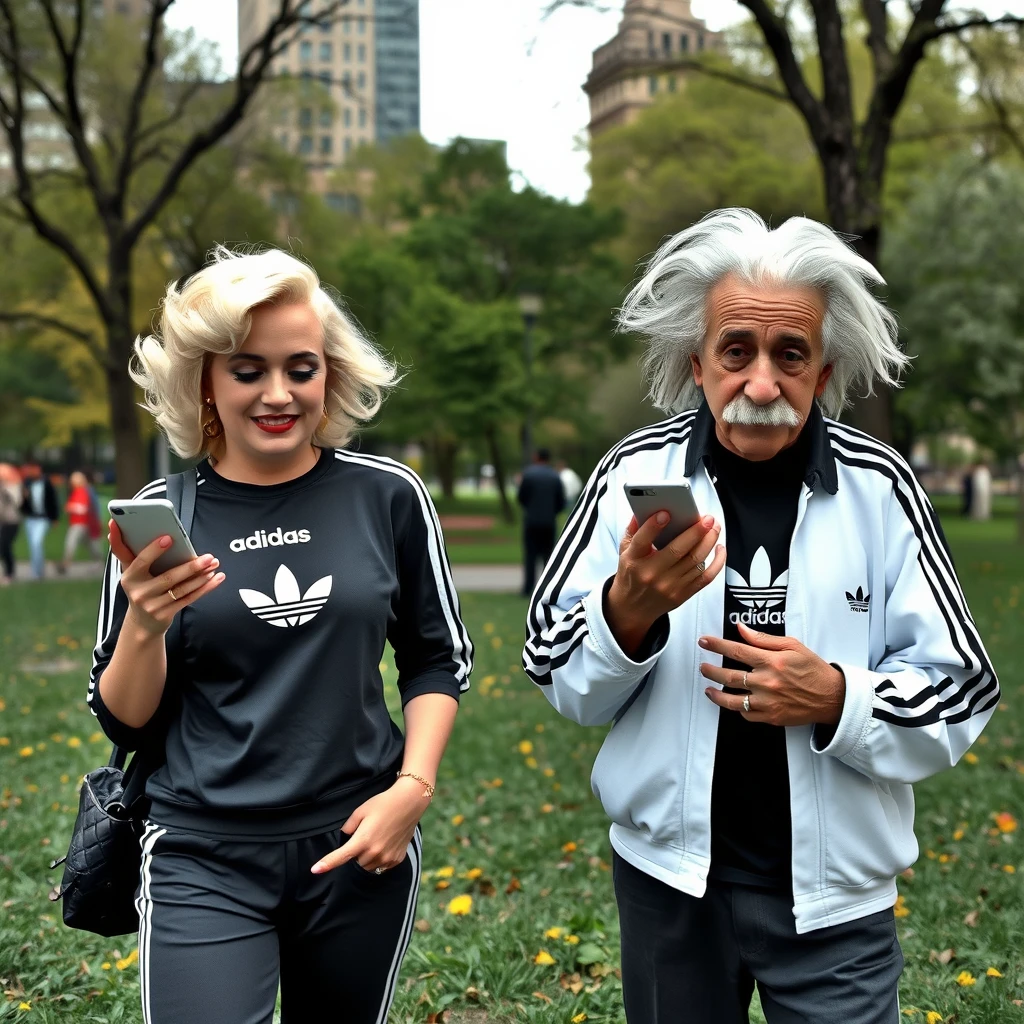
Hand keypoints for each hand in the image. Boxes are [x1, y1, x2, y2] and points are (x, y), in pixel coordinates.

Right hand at [109, 519, 224, 637]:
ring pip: (181, 589)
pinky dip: (204, 588)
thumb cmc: (140, 587)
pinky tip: (216, 578)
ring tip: (214, 564)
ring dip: (201, 577)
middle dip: (191, 567)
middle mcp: (139, 592)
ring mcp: (153, 605)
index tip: (169, 537)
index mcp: (129, 577)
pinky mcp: (165, 615)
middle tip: (209, 557)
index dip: (154, 550)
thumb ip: (125, 550)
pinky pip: (188, 599)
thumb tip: (114, 525)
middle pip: (168, 577)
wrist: (141, 622)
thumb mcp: (131, 571)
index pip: (141, 561)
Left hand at [310, 777, 429, 874]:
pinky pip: (382, 866)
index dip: (326, 864)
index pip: (341, 856)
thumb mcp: (361, 810)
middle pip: (356, 862)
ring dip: (367, 856)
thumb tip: (345, 837)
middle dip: (357, 851)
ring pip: (368, 866)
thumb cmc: (383, 803)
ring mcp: (387, 858)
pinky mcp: (397, 859)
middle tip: (365, 834)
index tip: (315, 870)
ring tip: (377, 837)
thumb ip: (348, 826)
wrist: (409, 802)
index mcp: (363, 840)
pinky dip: (380, 858)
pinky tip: (385, 842)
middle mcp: (375, 852)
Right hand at [605, 512, 725, 655]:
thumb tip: (643, 509)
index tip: (666, 512)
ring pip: (695, 561)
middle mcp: (651, 574)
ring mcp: (669, 586)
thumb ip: (633, 530)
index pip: (642, 541)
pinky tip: (719, 548)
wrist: (632, 608)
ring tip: (714, 527)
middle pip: (677, 551)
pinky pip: (706, 577)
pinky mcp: (682, 594)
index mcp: (633, 560)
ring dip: (709, 541)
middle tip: (707, 519)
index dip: (654, 526)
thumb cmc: (631, 575)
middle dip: (696, 532)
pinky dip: (718, 562)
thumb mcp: (624, 552)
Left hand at [699, 622, 844, 726]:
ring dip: (716, 694)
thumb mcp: (792, 646)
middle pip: (729, 676)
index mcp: (772, 662)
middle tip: (703, 666)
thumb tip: (741, 629)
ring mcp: (768, 702)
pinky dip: (737, 708)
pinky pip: (746, 714)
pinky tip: (732, 702)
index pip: (736, 651)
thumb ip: (763, 638)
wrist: (832, 697)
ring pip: (732, 700)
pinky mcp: (771, 717)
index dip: (716, 645)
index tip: (704, 642)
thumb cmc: (813, 670)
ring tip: (708, 688)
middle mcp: (767, 682)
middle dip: (710, 670)